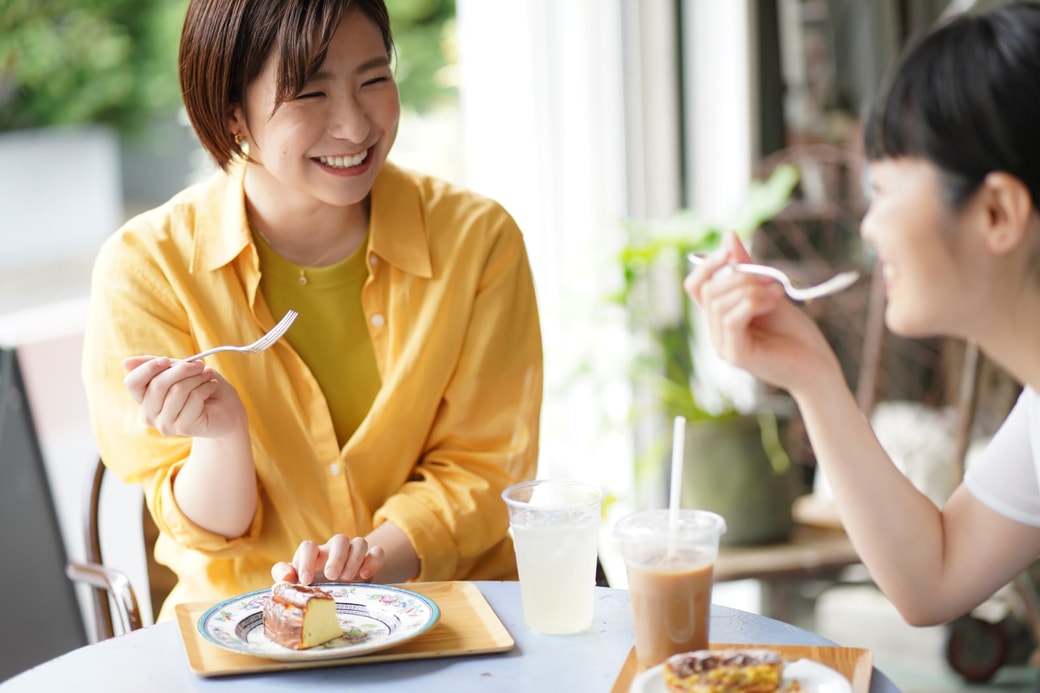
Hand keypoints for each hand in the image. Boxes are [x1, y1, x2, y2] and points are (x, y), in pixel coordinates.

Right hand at [122, 356, 245, 437]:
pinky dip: (206, 387)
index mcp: (144, 398)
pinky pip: (193, 398)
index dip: (148, 368)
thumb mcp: (179, 370)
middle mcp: (150, 414)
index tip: (166, 360)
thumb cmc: (201, 387)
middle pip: (157, 384)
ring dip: (197, 378)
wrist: (227, 408)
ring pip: (177, 390)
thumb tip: (125, 363)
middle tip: (200, 365)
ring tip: (208, 376)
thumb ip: (156, 366)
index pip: (132, 383)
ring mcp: (165, 424)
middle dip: (182, 369)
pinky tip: (212, 387)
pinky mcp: (184, 427)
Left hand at [272, 534, 385, 583]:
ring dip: (355, 558)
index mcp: (314, 556)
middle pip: (339, 539)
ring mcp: (354, 556)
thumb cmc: (311, 588)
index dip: (306, 561)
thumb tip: (287, 577)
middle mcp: (334, 552)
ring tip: (348, 578)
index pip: (309, 546)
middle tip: (332, 576)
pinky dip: (373, 560)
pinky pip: (377, 552)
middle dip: (337, 557)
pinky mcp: (369, 563)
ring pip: (360, 542)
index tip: (306, 580)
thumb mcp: (294, 584)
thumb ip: (283, 576)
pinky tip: (365, 575)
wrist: (336, 596)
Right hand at [683, 231, 839, 395]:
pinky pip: (732, 318)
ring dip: (751, 289)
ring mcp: (723, 345)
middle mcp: (717, 333)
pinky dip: (752, 302)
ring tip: (777, 293)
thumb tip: (728, 236)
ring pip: (720, 303)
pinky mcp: (736, 355)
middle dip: (739, 276)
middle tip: (769, 278)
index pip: (696, 286)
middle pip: (708, 291)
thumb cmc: (796, 333)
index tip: (730, 250)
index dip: (708, 265)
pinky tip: (774, 301)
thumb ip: (747, 268)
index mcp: (721, 318)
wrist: (818, 366)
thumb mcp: (768, 290)